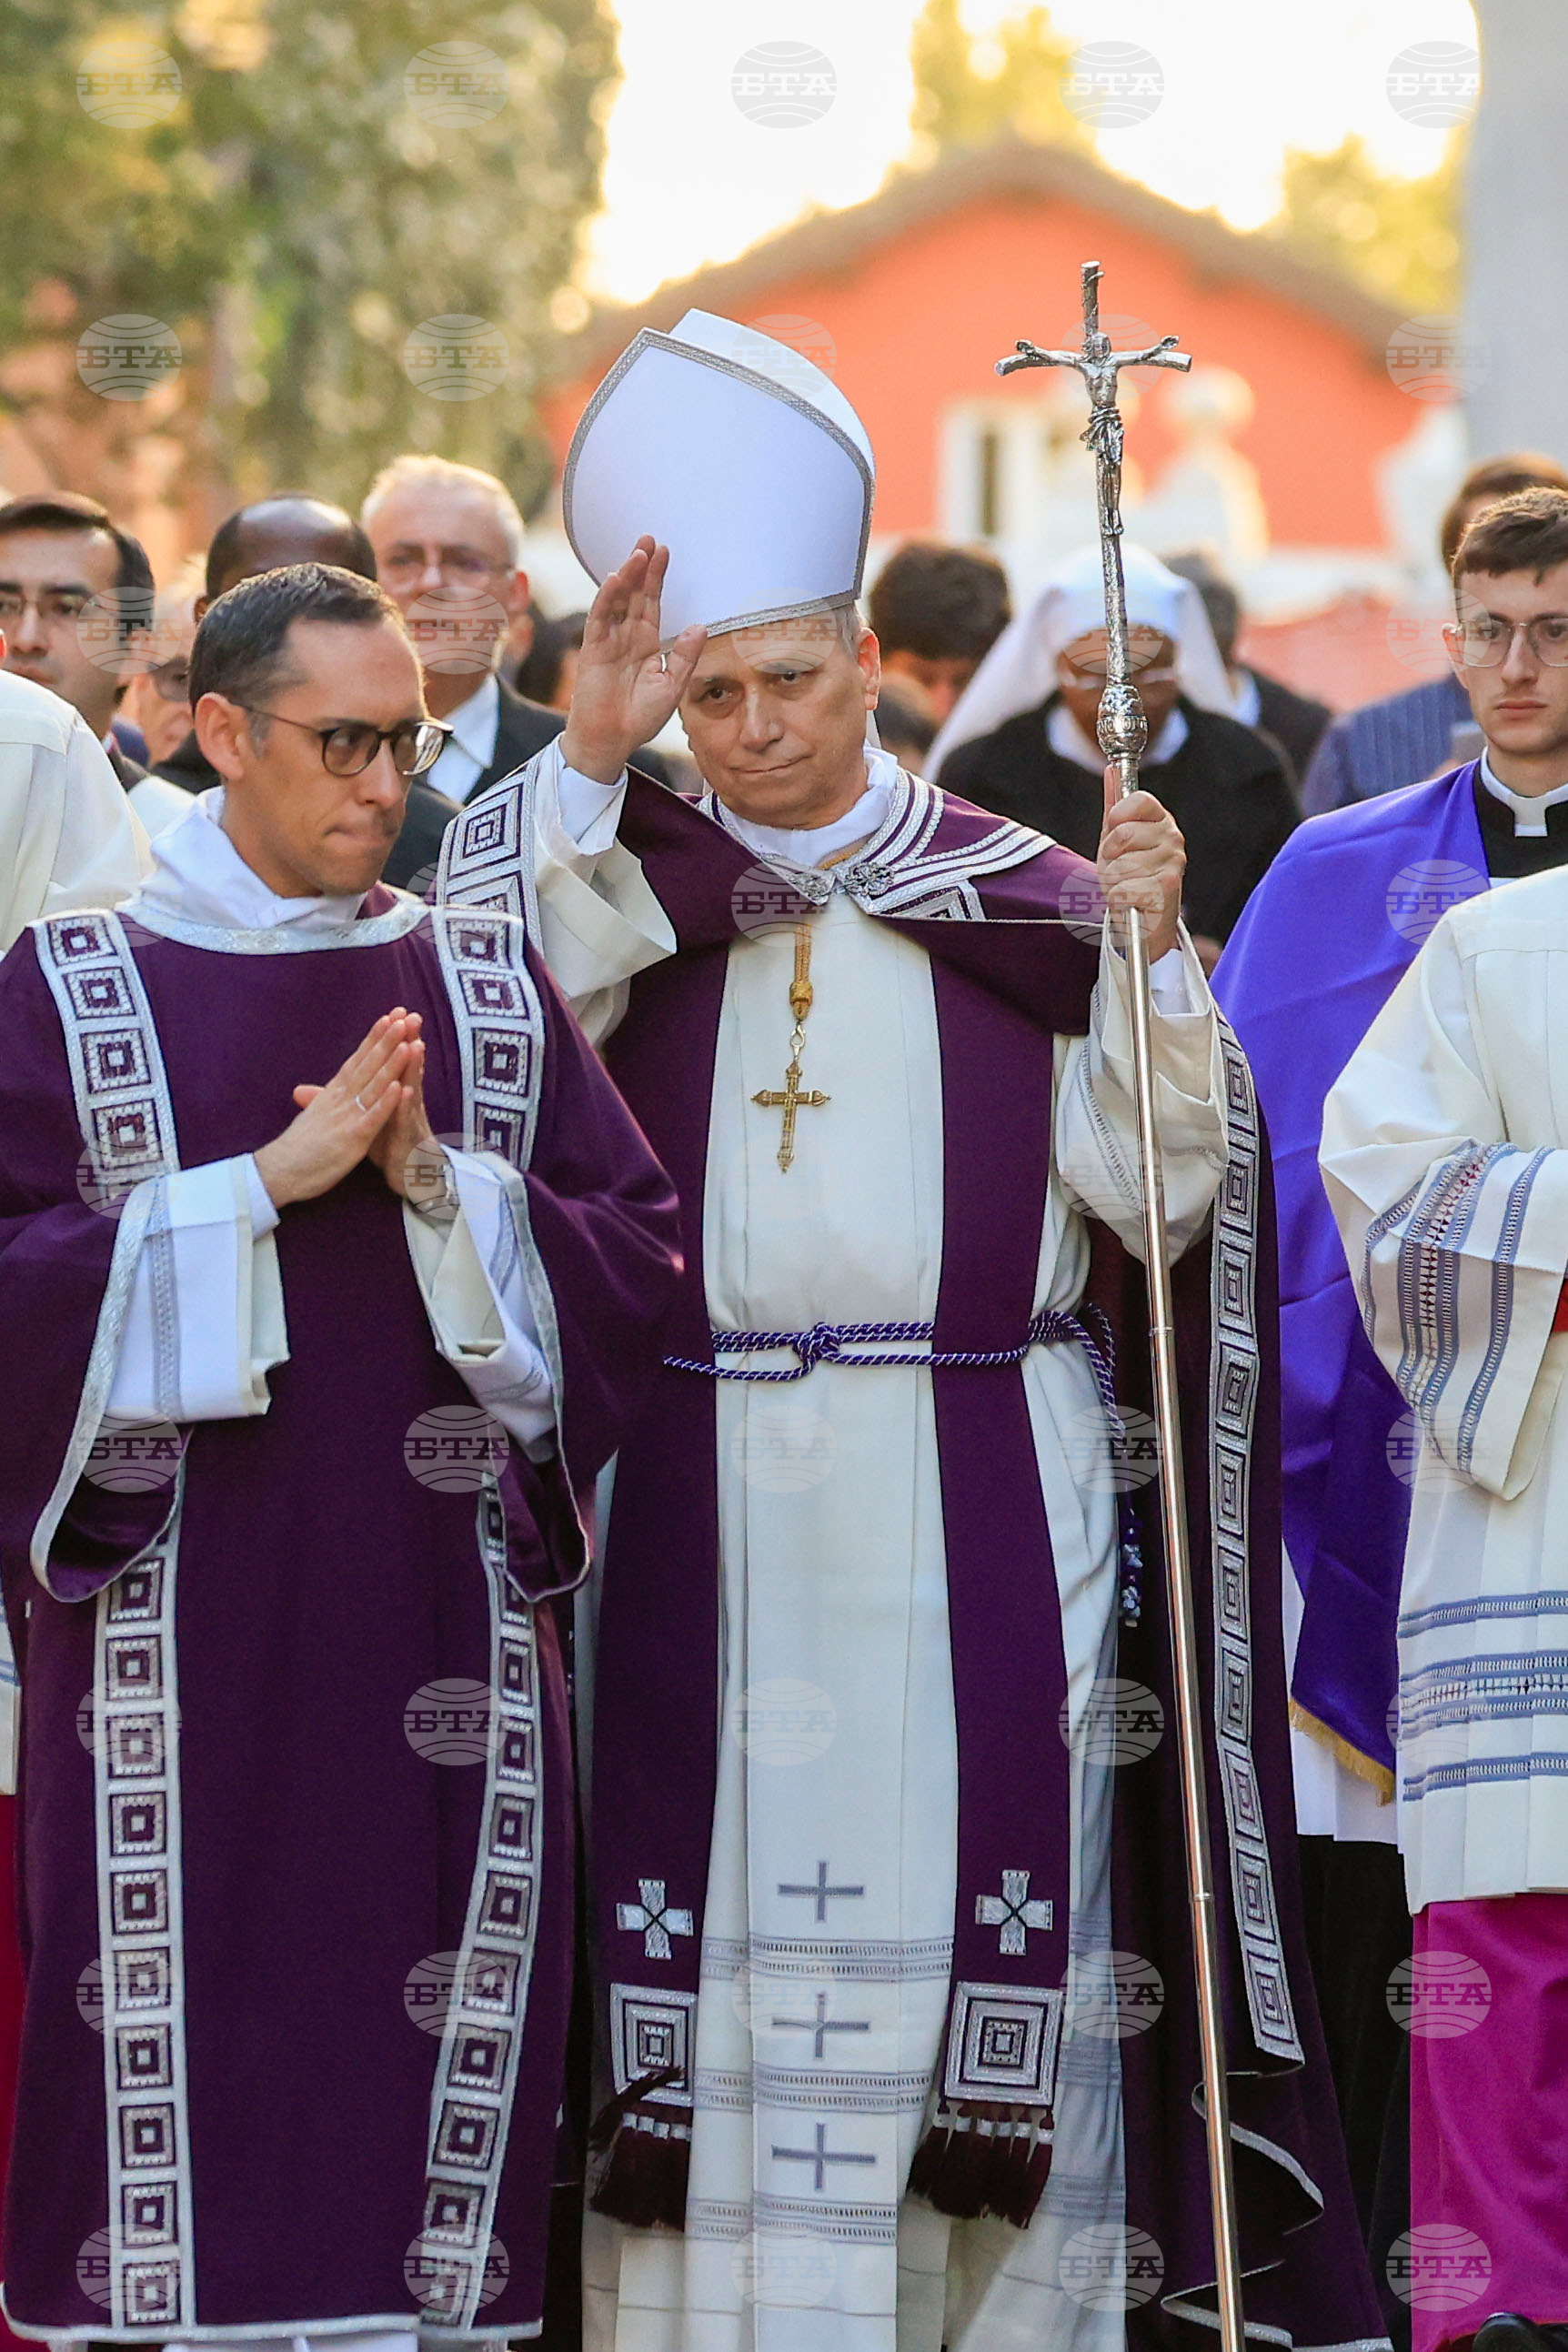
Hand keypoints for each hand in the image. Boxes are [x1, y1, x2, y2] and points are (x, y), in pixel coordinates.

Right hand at [254, 1011, 417, 1209]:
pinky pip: (372, 1117)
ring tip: (407, 1042)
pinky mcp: (352, 1138)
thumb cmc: (298, 1147)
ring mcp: (347, 1117)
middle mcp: (340, 1099)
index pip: (356, 1060)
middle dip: (386, 1040)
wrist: (279, 1172)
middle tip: (403, 1017)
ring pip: (373, 1085)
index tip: (389, 1018)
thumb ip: (319, 1099)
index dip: (374, 1039)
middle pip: (367, 1065)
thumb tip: (312, 1087)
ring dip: (391, 1063)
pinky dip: (387, 1102)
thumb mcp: (312, 1116)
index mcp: (333, 1094)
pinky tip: (401, 1086)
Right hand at [560, 537, 707, 783]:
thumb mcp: (672, 687)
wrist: (611, 740)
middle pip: (636, 594)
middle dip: (643, 567)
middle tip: (650, 538)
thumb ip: (685, 657)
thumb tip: (701, 626)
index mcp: (647, 643)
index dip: (658, 578)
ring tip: (639, 552)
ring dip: (628, 576)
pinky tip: (617, 579)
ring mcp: (609, 641)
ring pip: (618, 600)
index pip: (652, 603)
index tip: (665, 552)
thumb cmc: (639, 718)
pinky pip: (600, 618)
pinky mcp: (593, 650)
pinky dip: (607, 598)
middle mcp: (627, 636)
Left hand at [1096, 767, 1184, 962]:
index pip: (1139, 799)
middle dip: (1111, 856)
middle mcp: (1172, 837)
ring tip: (1127, 886)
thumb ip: (1113, 807)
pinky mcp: (1168, 886)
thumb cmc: (1128, 878)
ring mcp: (1173, 861)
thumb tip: (1110, 771)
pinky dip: (1119, 899)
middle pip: (1123, 833)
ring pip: (1122, 864)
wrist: (1141, 921)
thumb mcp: (1114, 840)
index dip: (1118, 817)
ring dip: (1115, 881)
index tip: (1115, 832)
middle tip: (1120, 868)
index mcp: (1160, 820)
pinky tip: (1132, 901)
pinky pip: (1125, 887)